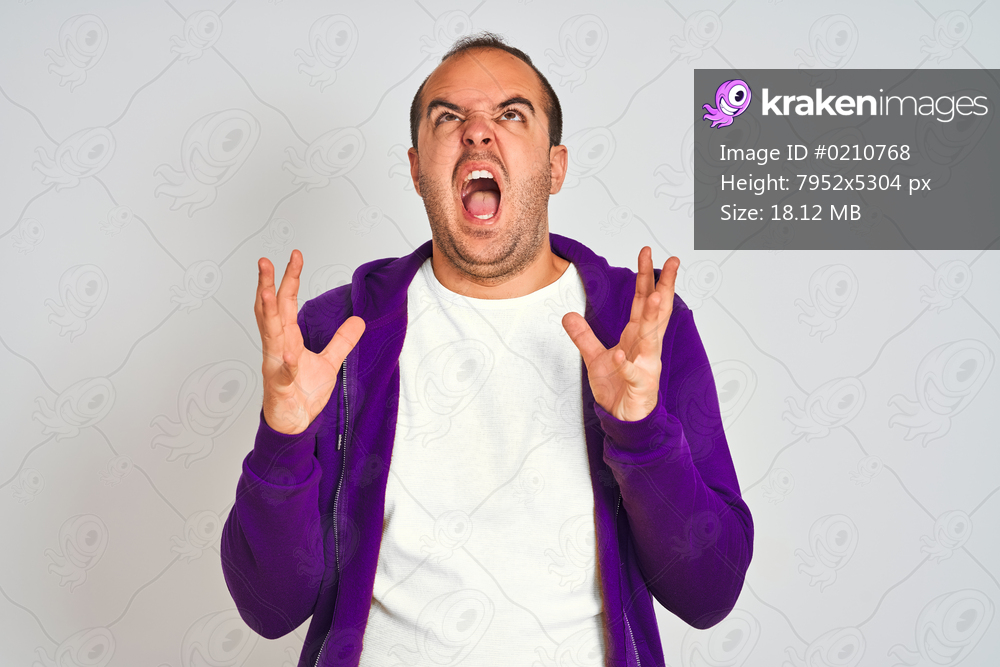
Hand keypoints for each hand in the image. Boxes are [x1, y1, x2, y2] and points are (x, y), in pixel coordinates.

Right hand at [255, 250, 364, 434]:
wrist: (293, 423)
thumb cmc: (302, 393)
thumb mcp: (329, 363)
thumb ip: (342, 341)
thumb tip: (358, 320)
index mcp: (287, 338)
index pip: (286, 302)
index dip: (289, 278)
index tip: (295, 255)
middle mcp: (277, 347)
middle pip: (270, 311)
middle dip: (267, 286)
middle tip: (265, 262)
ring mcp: (275, 366)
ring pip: (268, 335)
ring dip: (267, 314)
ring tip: (267, 292)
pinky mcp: (279, 386)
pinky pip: (282, 373)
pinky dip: (286, 364)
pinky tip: (290, 355)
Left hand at [562, 247, 678, 421]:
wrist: (625, 420)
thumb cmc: (617, 388)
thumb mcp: (595, 358)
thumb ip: (583, 336)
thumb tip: (567, 315)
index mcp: (637, 336)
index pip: (643, 301)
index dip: (645, 277)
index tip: (647, 253)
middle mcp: (646, 346)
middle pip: (656, 311)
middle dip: (664, 285)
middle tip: (672, 262)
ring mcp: (646, 365)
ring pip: (651, 337)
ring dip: (652, 316)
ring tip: (655, 295)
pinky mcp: (640, 385)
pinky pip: (631, 372)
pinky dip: (625, 363)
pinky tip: (620, 353)